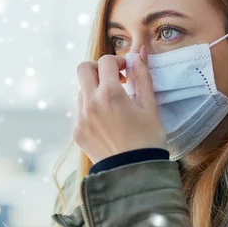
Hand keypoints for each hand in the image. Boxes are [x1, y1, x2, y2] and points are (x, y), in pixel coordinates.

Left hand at [73, 45, 166, 163]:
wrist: (135, 173)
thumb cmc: (148, 140)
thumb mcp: (150, 106)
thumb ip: (143, 76)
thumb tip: (139, 53)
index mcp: (110, 93)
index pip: (106, 61)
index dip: (118, 61)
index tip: (128, 71)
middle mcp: (90, 103)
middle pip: (83, 68)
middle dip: (98, 68)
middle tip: (114, 79)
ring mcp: (80, 118)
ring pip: (82, 91)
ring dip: (95, 90)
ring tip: (114, 105)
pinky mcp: (77, 133)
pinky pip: (80, 112)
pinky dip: (92, 109)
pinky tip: (108, 122)